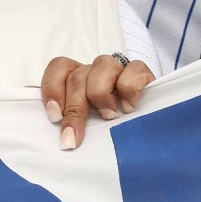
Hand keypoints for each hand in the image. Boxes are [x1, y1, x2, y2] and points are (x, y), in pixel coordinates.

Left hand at [40, 53, 154, 151]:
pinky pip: (134, 69)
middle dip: (74, 109)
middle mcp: (96, 71)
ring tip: (108, 116)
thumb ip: (68, 121)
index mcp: (77, 78)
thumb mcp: (84, 127)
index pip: (59, 67)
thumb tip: (59, 131)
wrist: (148, 133)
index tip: (55, 117)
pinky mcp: (142, 73)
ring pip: (103, 64)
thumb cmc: (108, 130)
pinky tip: (129, 108)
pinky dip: (129, 89)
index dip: (52, 89)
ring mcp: (119, 69)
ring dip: (101, 94)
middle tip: (74, 136)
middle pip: (78, 76)